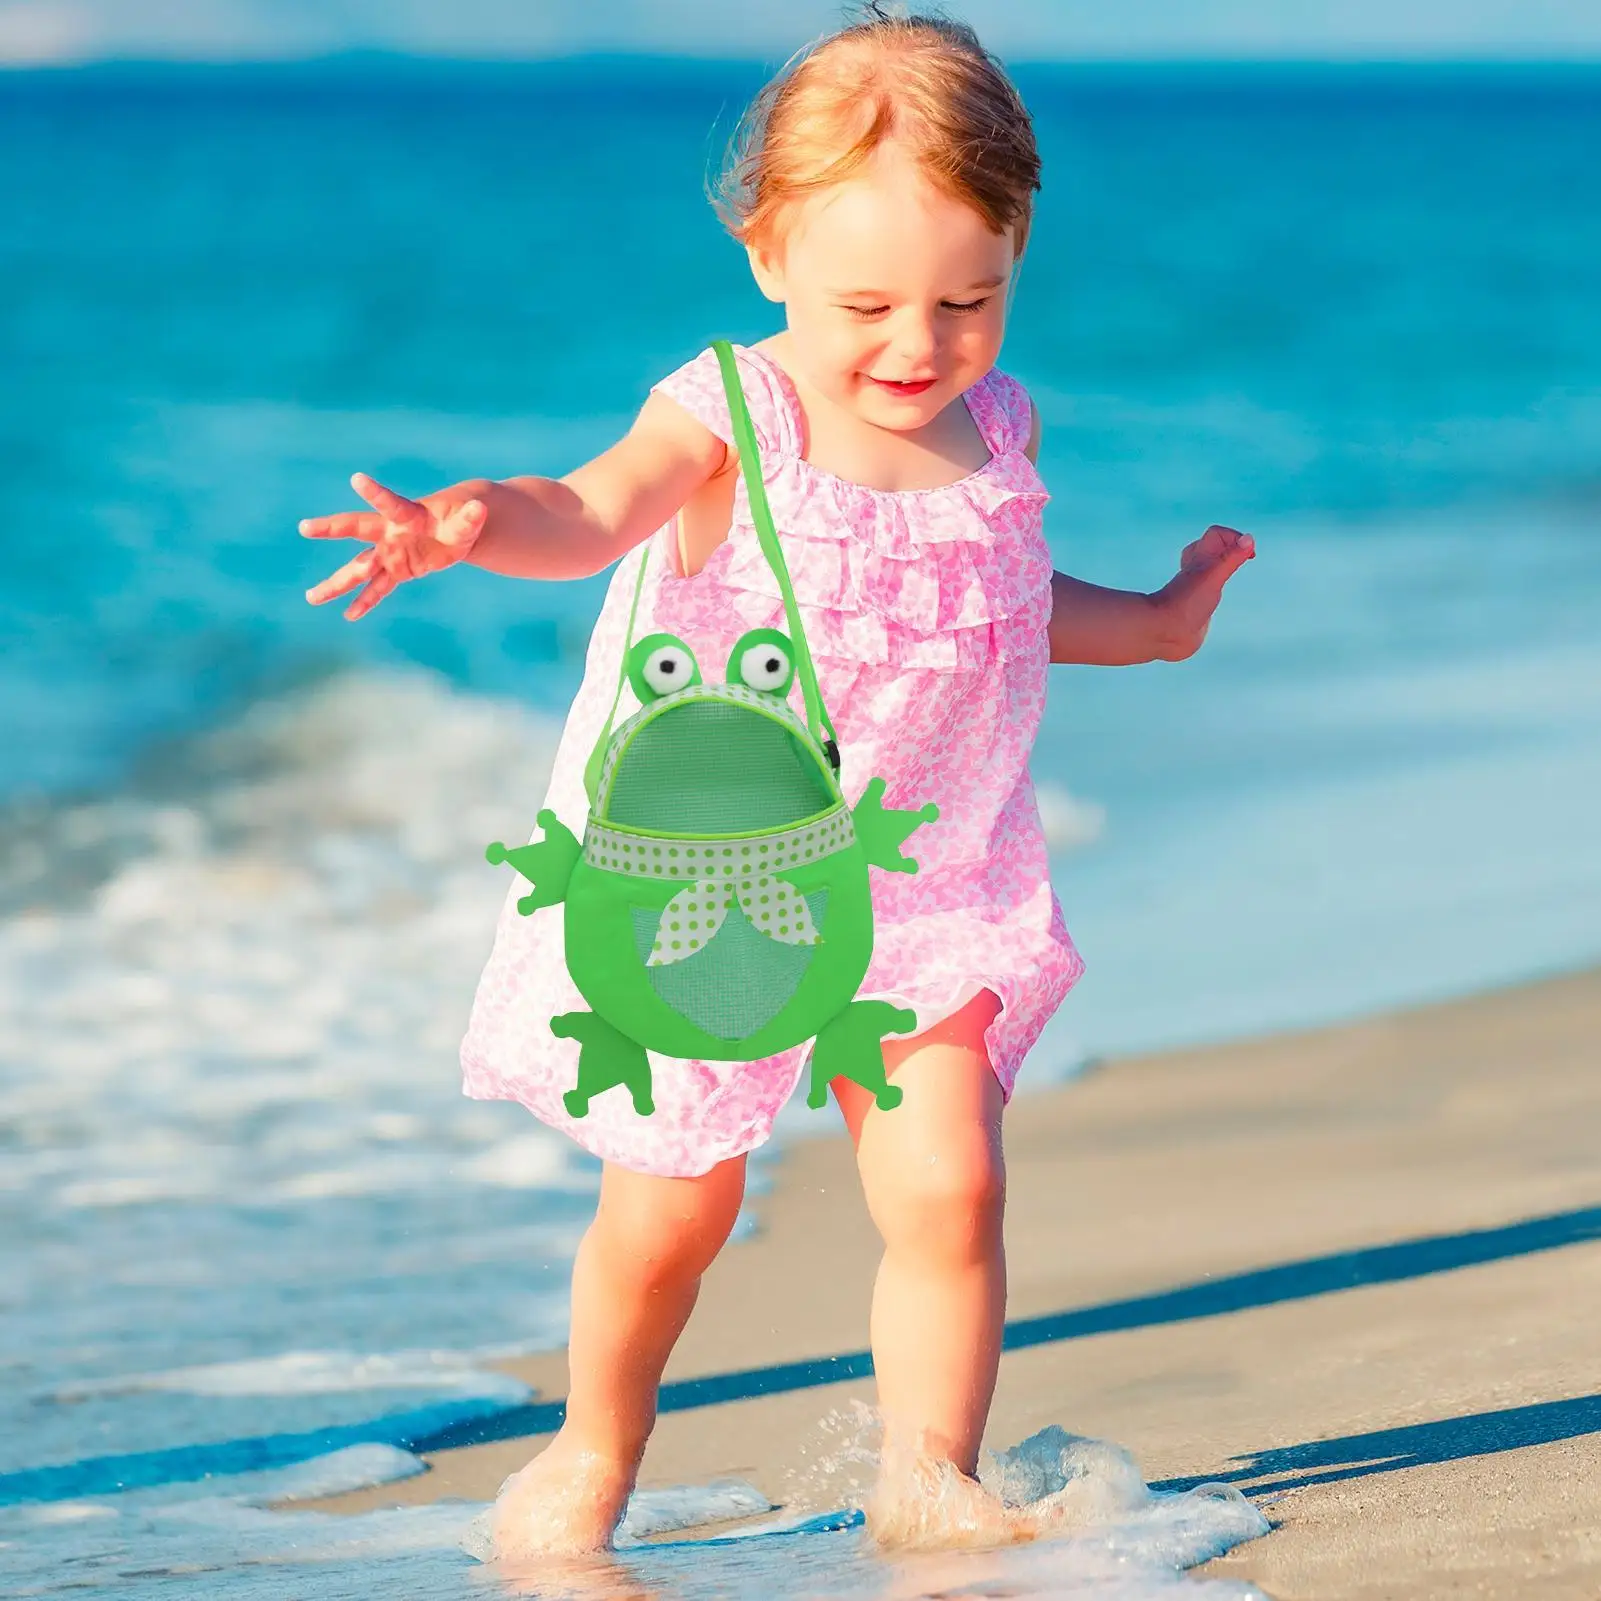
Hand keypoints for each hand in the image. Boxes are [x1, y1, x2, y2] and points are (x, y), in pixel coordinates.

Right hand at [300, 473, 487, 619]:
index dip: (375, 493)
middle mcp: (392, 533)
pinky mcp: (397, 570)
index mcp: (408, 514)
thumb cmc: (461, 519)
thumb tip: (480, 510)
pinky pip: (378, 588)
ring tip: (311, 598)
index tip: (356, 479)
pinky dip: (366, 602)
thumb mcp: (469, 519)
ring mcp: (391, 552)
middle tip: (304, 527)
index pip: (390, 503)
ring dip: (337, 583)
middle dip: (332, 529)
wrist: (454, 530)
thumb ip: (470, 517)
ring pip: (359, 568)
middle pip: (358, 529)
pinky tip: (349, 615)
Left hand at [1151, 524, 1255, 659]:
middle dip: (1225, 548)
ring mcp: (1193, 590)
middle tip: (1243, 556)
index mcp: (1198, 561)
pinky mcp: (1193, 608)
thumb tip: (1248, 539)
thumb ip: (1230, 558)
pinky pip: (1203, 592)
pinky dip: (1212, 589)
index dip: (1232, 538)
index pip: (1214, 536)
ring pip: (1204, 570)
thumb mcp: (1212, 576)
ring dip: (1218, 567)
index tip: (1250, 555)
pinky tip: (1216, 598)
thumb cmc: (1184, 604)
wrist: (1162, 633)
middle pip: (1206, 550)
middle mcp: (1194, 573)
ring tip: (1230, 571)